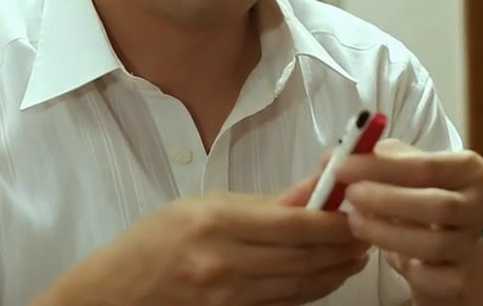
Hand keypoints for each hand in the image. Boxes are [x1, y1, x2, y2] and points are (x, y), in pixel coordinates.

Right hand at [34, 163, 368, 305]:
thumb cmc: (155, 241)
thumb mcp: (206, 205)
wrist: (113, 294)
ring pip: (301, 286)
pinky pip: (284, 304)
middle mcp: (226, 264)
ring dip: (335, 271)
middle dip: (343, 247)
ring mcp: (229, 298)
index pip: (295, 224)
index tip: (358, 209)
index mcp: (218, 224)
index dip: (335, 220)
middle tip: (368, 233)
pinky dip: (310, 290)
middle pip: (305, 258)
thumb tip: (314, 188)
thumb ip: (265, 203)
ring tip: (355, 255)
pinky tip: (325, 277)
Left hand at [335, 139, 482, 304]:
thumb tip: (337, 157)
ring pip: (432, 245)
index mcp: (472, 171)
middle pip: (438, 205)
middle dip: (387, 200)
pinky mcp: (459, 280)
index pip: (429, 166)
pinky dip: (401, 265)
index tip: (343, 166)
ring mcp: (471, 247)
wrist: (453, 252)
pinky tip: (383, 252)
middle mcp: (479, 208)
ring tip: (355, 221)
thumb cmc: (425, 200)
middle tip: (350, 194)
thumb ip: (378, 160)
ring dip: (386, 233)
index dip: (383, 166)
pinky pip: (427, 276)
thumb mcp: (409, 172)